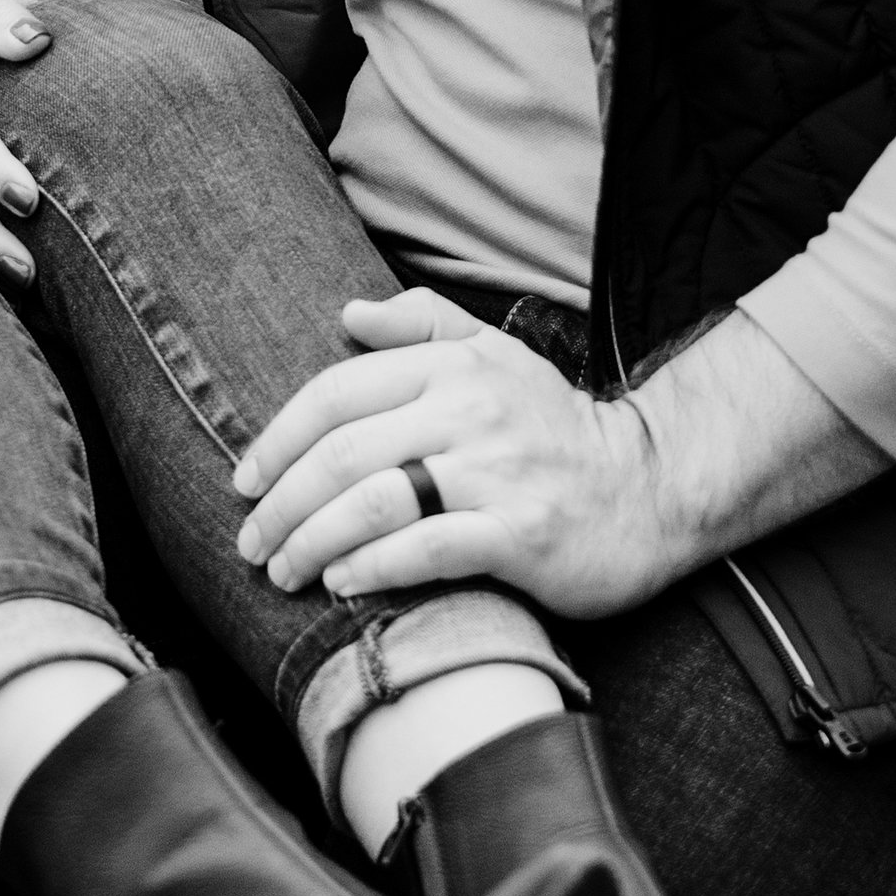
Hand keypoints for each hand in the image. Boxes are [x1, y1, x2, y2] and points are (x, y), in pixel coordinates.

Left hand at [234, 291, 650, 615]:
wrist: (651, 488)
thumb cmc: (555, 427)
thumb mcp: (496, 353)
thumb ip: (421, 324)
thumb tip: (347, 313)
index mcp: (453, 366)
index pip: (338, 391)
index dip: (279, 437)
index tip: (245, 479)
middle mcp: (469, 411)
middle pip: (343, 452)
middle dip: (281, 501)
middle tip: (250, 541)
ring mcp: (495, 474)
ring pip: (374, 502)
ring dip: (311, 541)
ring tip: (281, 571)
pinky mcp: (520, 534)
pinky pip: (426, 549)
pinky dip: (372, 567)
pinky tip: (339, 583)